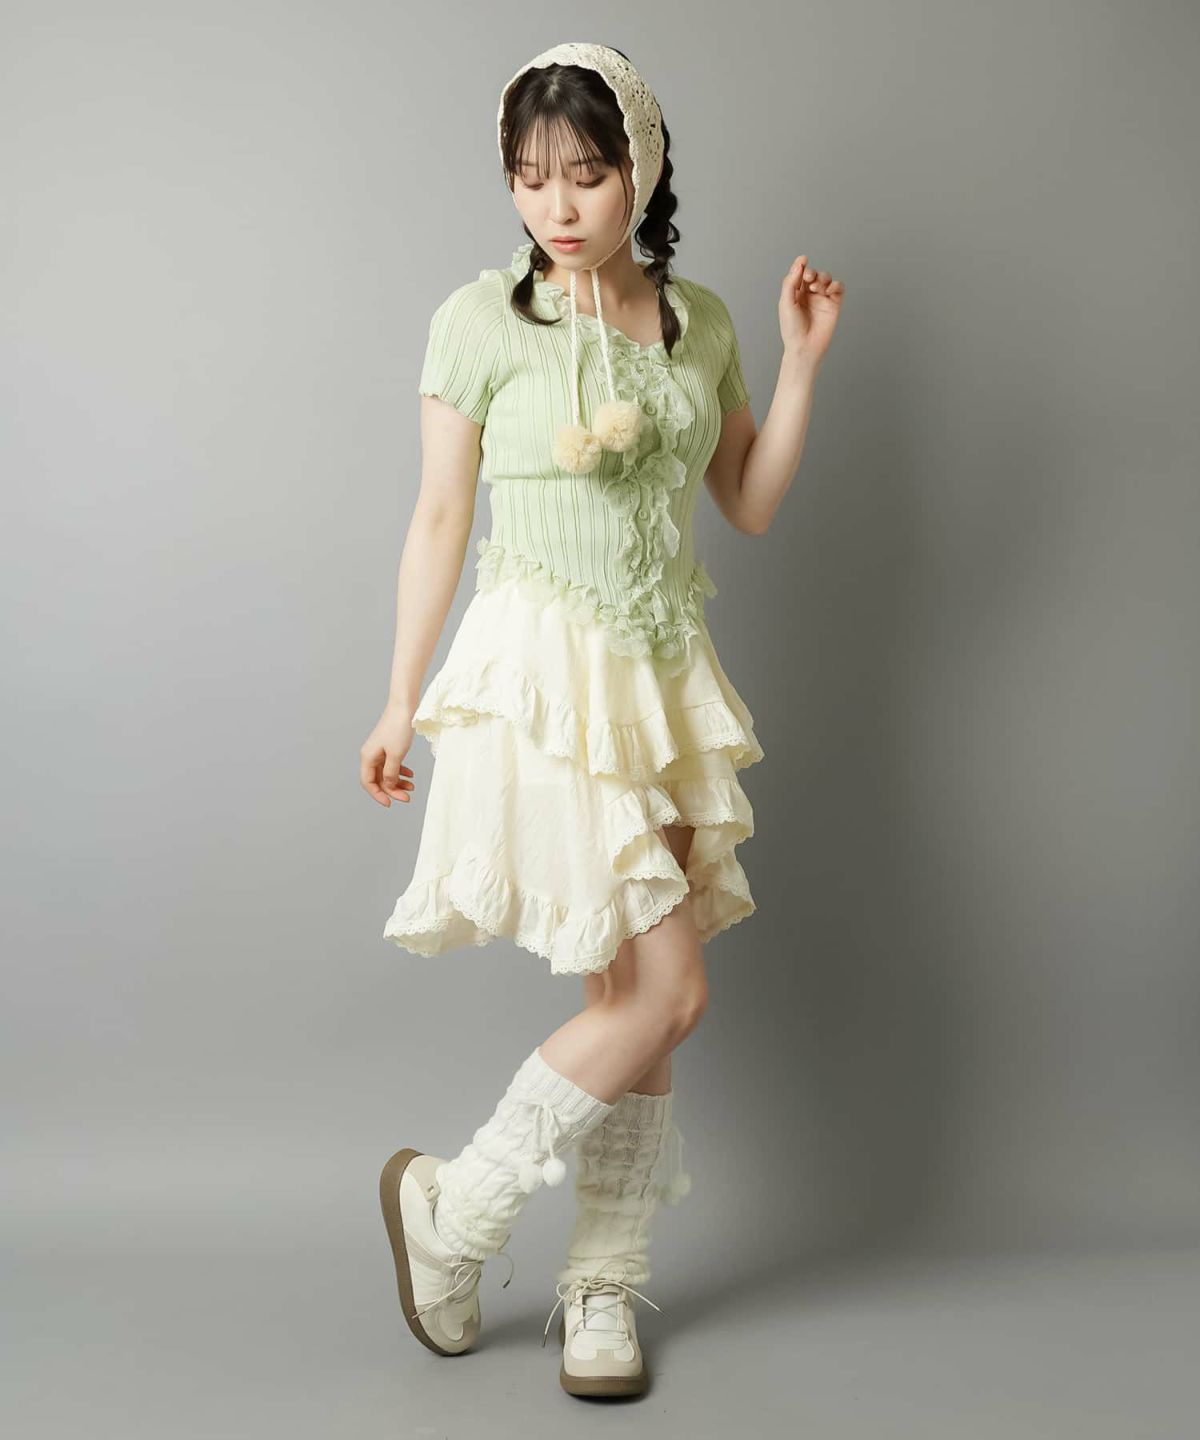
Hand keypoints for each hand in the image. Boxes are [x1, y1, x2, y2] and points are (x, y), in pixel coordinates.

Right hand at [360, 702, 416, 806]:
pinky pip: (392, 764)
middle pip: (378, 779)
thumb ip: (391, 773)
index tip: (390, 804)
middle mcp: (371, 755)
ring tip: (412, 787)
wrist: (404, 706)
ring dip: (398, 782)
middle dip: (392, 790)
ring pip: (387, 773)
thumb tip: (388, 785)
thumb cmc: (398, 728)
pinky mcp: (389, 746)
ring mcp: (380, 750)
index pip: (368, 783)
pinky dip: (401, 771)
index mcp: (368, 757)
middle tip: (407, 798)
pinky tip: (411, 775)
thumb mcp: (396, 755)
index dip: (378, 795)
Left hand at [779, 254, 844, 369]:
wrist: (805, 346)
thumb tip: (800, 262)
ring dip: (823, 278)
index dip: (802, 266)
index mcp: (795, 293)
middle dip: (812, 273)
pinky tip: (829, 290)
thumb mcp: (786, 303)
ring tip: (817, 289)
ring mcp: (822, 299)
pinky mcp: (834, 305)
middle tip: (809, 279)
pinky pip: (838, 288)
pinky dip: (835, 285)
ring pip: (826, 278)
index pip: (800, 274)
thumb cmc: (792, 329)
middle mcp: (809, 295)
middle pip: (814, 274)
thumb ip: (791, 282)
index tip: (803, 260)